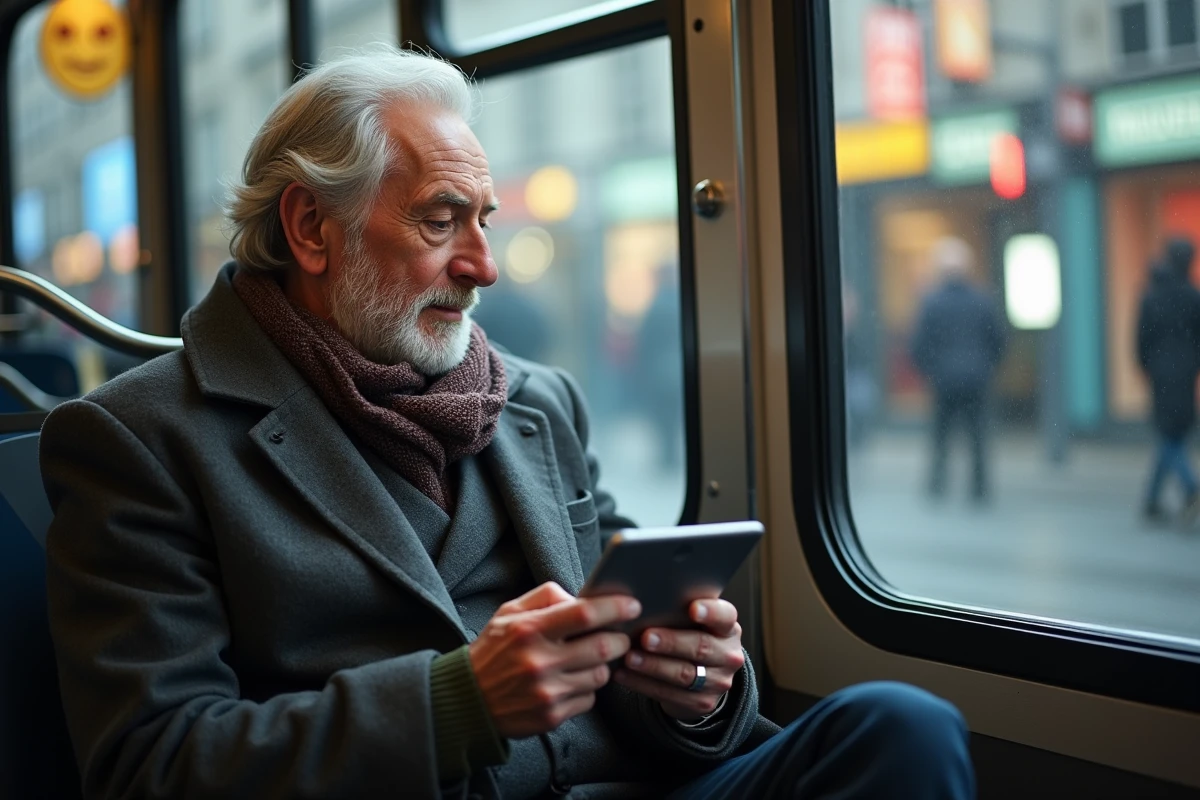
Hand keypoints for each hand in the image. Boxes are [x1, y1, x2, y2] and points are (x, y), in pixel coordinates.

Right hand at [469, 581, 640, 738]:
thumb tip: (583, 597)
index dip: (614, 608)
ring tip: (587, 659)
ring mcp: (547, 692)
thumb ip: (547, 597)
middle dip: (620, 639)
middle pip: (603, 647)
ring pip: (601, 675)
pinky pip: (590, 699)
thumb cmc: (493, 651)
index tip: (632, 605)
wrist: (468, 700)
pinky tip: (570, 681)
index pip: (583, 614)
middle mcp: (540, 662)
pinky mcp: (552, 717)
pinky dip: (587, 688)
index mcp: (529, 630)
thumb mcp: (510, 613)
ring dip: (603, 665)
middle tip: (619, 635)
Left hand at [613, 598, 744, 721]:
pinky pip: (670, 694)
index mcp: (727, 627)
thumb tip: (641, 602)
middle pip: (701, 646)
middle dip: (671, 642)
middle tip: (645, 637)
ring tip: (629, 658)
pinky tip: (624, 674)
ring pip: (684, 674)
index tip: (692, 608)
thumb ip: (678, 611)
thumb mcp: (691, 622)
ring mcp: (719, 681)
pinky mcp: (703, 702)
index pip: (725, 616)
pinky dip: (643, 684)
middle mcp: (728, 654)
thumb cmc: (688, 636)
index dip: (710, 612)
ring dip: (653, 666)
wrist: (702, 676)